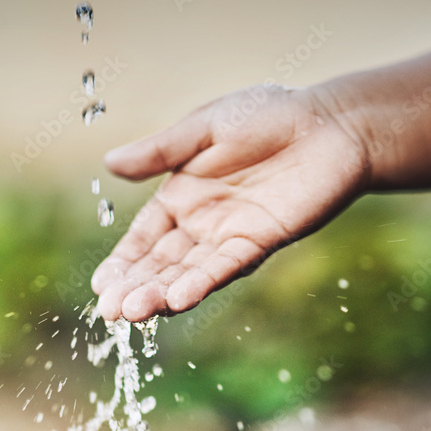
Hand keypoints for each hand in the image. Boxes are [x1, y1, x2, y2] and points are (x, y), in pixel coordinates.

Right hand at [92, 83, 368, 321]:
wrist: (329, 124)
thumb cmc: (268, 116)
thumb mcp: (204, 128)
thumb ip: (160, 151)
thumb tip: (108, 163)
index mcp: (181, 196)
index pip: (143, 238)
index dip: (123, 263)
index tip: (101, 286)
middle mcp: (201, 224)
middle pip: (161, 264)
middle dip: (135, 288)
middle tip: (111, 314)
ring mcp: (228, 237)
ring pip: (187, 273)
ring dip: (161, 294)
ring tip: (135, 313)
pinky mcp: (259, 243)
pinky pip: (225, 267)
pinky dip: (201, 283)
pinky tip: (177, 300)